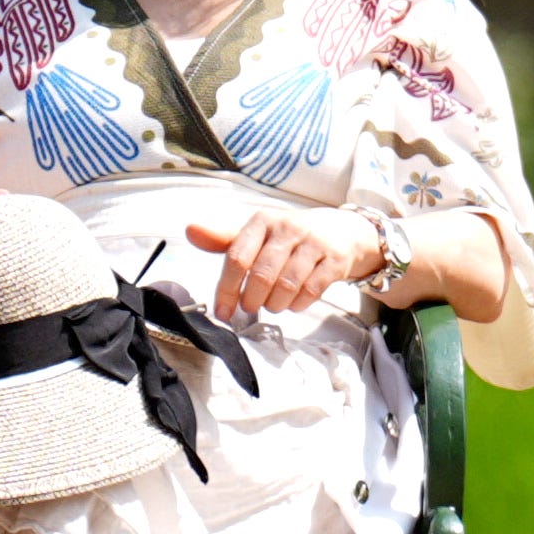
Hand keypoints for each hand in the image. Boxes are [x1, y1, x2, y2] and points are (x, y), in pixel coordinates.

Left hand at [187, 202, 387, 317]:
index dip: (227, 289)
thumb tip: (191, 230)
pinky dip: (298, 304)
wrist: (343, 230)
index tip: (222, 312)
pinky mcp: (335, 259)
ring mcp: (314, 242)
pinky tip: (294, 303)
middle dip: (252, 300)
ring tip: (272, 305)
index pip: (237, 257)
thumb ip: (224, 239)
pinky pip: (311, 291)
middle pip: (261, 275)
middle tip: (251, 307)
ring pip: (286, 286)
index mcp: (262, 221)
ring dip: (275, 305)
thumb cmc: (290, 237)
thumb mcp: (258, 234)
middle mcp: (288, 227)